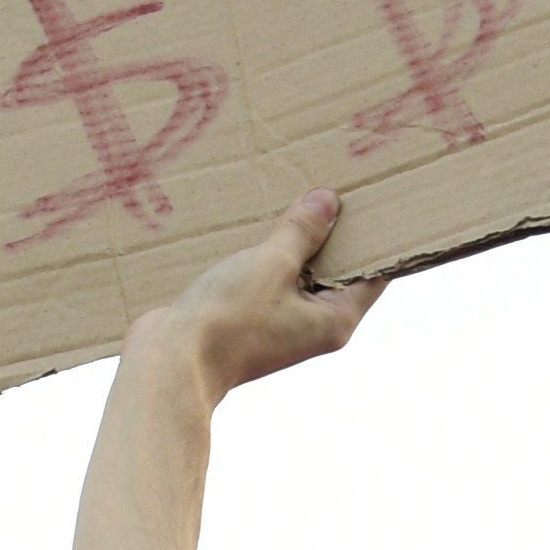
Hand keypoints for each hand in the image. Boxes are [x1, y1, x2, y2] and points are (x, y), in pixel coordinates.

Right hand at [123, 189, 379, 398]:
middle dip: (335, 234)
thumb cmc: (229, 318)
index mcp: (335, 321)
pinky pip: (271, 282)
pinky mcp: (252, 322)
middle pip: (338, 273)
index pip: (373, 275)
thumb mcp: (272, 263)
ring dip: (297, 243)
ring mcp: (282, 326)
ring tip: (298, 197)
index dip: (376, 238)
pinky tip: (259, 226)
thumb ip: (302, 232)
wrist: (171, 362)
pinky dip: (269, 257)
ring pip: (300, 275)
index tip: (378, 202)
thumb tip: (329, 202)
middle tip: (338, 187)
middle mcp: (315, 327)